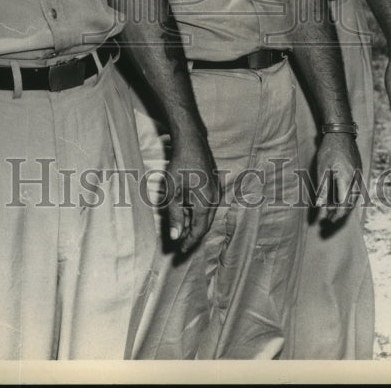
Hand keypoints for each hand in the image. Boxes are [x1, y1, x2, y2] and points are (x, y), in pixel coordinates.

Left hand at [164, 136, 219, 253]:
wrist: (193, 141)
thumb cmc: (180, 164)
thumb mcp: (173, 190)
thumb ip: (174, 215)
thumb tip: (176, 236)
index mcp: (205, 203)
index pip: (199, 230)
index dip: (189, 242)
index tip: (180, 250)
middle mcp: (215, 199)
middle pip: (206, 224)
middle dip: (193, 235)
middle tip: (180, 243)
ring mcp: (217, 191)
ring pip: (208, 214)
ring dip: (196, 223)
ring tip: (183, 228)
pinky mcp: (216, 184)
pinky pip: (209, 204)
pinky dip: (200, 212)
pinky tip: (189, 210)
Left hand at [314, 133, 363, 222]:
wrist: (341, 133)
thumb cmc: (329, 150)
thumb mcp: (322, 170)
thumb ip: (322, 189)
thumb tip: (320, 207)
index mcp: (347, 181)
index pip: (344, 205)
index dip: (336, 215)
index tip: (328, 222)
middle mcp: (356, 180)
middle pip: (350, 204)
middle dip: (340, 214)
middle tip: (329, 220)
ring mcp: (359, 176)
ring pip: (354, 198)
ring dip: (345, 206)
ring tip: (333, 211)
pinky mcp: (359, 172)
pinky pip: (356, 190)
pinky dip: (348, 197)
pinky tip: (341, 198)